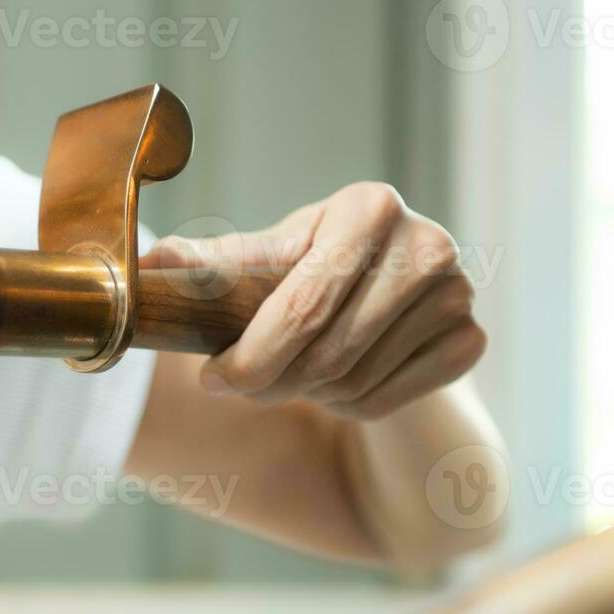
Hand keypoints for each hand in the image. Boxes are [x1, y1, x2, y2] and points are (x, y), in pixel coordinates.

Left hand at [140, 182, 486, 420]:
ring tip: (295, 374)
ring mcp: (460, 292)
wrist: (384, 304)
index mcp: (368, 206)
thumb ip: (207, 265)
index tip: (210, 379)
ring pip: (354, 381)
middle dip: (271, 379)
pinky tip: (341, 382)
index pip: (302, 304)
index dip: (249, 354)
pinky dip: (352, 406)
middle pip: (327, 350)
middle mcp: (428, 241)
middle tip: (241, 386)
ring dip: (309, 394)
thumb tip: (141, 271)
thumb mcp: (263, 262)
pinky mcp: (472, 340)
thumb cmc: (309, 275)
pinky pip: (390, 401)